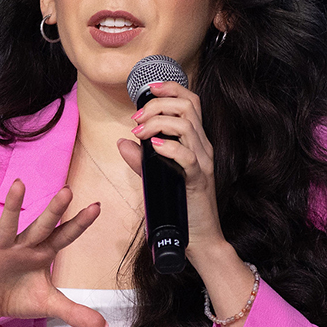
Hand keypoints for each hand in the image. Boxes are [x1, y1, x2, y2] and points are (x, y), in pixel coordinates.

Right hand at [0, 180, 106, 326]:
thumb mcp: (48, 305)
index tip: (97, 206)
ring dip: (14, 208)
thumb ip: (74, 312)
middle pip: (40, 227)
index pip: (63, 237)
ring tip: (19, 184)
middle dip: (53, 211)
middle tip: (68, 191)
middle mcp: (21, 248)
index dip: (79, 224)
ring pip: (7, 228)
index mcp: (40, 254)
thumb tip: (103, 325)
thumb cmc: (17, 298)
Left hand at [116, 80, 226, 264]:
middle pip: (188, 106)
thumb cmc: (178, 206)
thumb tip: (122, 142)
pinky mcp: (199, 180)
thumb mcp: (156, 177)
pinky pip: (187, 156)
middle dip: (158, 104)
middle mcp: (203, 147)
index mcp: (196, 142)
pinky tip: (153, 146)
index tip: (147, 90)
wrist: (199, 238)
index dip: (170, 88)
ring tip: (139, 132)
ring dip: (158, 122)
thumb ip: (141, 159)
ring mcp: (203, 162)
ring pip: (187, 125)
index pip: (190, 101)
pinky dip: (169, 147)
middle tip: (136, 118)